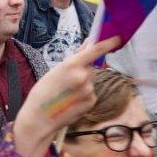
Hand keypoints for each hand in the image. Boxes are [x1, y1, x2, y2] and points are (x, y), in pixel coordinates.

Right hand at [14, 36, 120, 156]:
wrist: (39, 117)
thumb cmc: (43, 92)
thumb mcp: (55, 71)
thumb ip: (75, 58)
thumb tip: (88, 44)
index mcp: (72, 65)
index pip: (95, 50)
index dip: (108, 43)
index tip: (117, 38)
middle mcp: (83, 76)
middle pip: (91, 68)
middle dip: (84, 71)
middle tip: (68, 80)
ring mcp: (89, 90)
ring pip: (91, 81)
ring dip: (83, 84)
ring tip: (66, 93)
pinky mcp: (91, 102)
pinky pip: (91, 93)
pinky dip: (83, 95)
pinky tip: (71, 101)